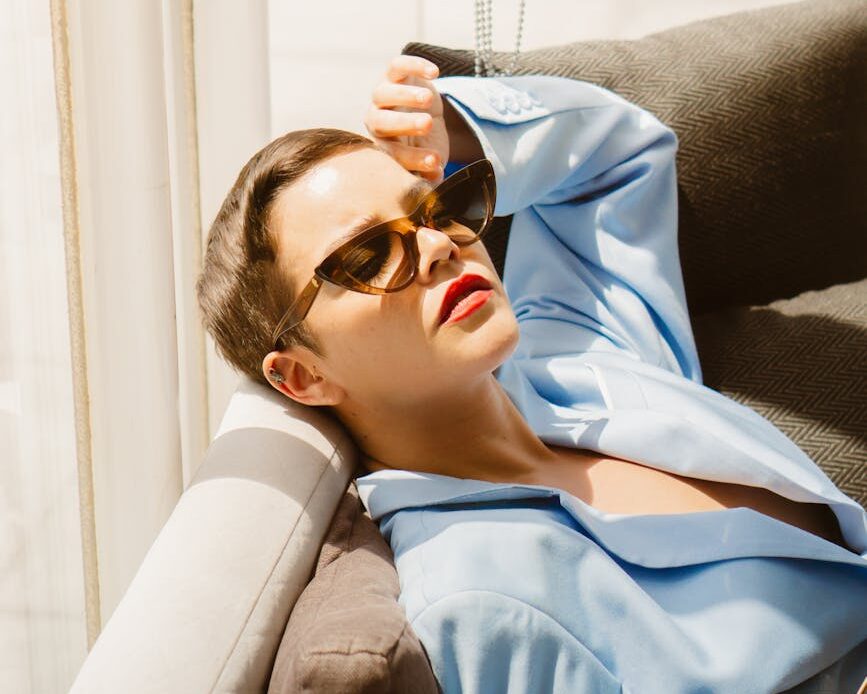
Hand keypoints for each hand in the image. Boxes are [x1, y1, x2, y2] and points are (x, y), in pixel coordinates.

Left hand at [364, 55, 447, 184]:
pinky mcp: (393, 73)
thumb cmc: (424, 144)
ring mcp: (383, 96)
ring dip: (405, 95)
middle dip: (403, 124)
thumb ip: (430, 174)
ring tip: (428, 99)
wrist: (423, 113)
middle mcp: (377, 121)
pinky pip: (397, 66)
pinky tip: (435, 73)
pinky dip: (414, 66)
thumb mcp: (429, 160)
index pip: (394, 155)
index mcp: (385, 147)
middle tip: (427, 126)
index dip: (413, 159)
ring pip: (383, 93)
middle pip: (380, 122)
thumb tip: (435, 183)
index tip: (436, 162)